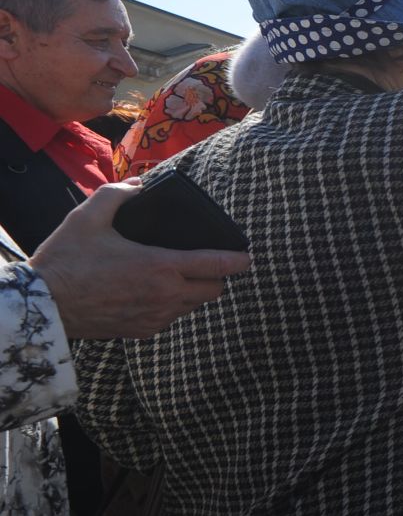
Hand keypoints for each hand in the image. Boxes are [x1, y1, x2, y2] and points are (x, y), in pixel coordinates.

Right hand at [29, 182, 251, 339]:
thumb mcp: (88, 217)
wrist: (43, 305)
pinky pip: (171, 318)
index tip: (247, 257)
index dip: (237, 260)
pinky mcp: (142, 331)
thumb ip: (118, 194)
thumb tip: (140, 184)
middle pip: (213, 291)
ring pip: (193, 306)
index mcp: (160, 267)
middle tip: (206, 264)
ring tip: (179, 276)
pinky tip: (156, 292)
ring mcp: (155, 317)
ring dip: (193, 292)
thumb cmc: (66, 260)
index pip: (216, 265)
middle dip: (216, 277)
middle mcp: (165, 296)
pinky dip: (172, 306)